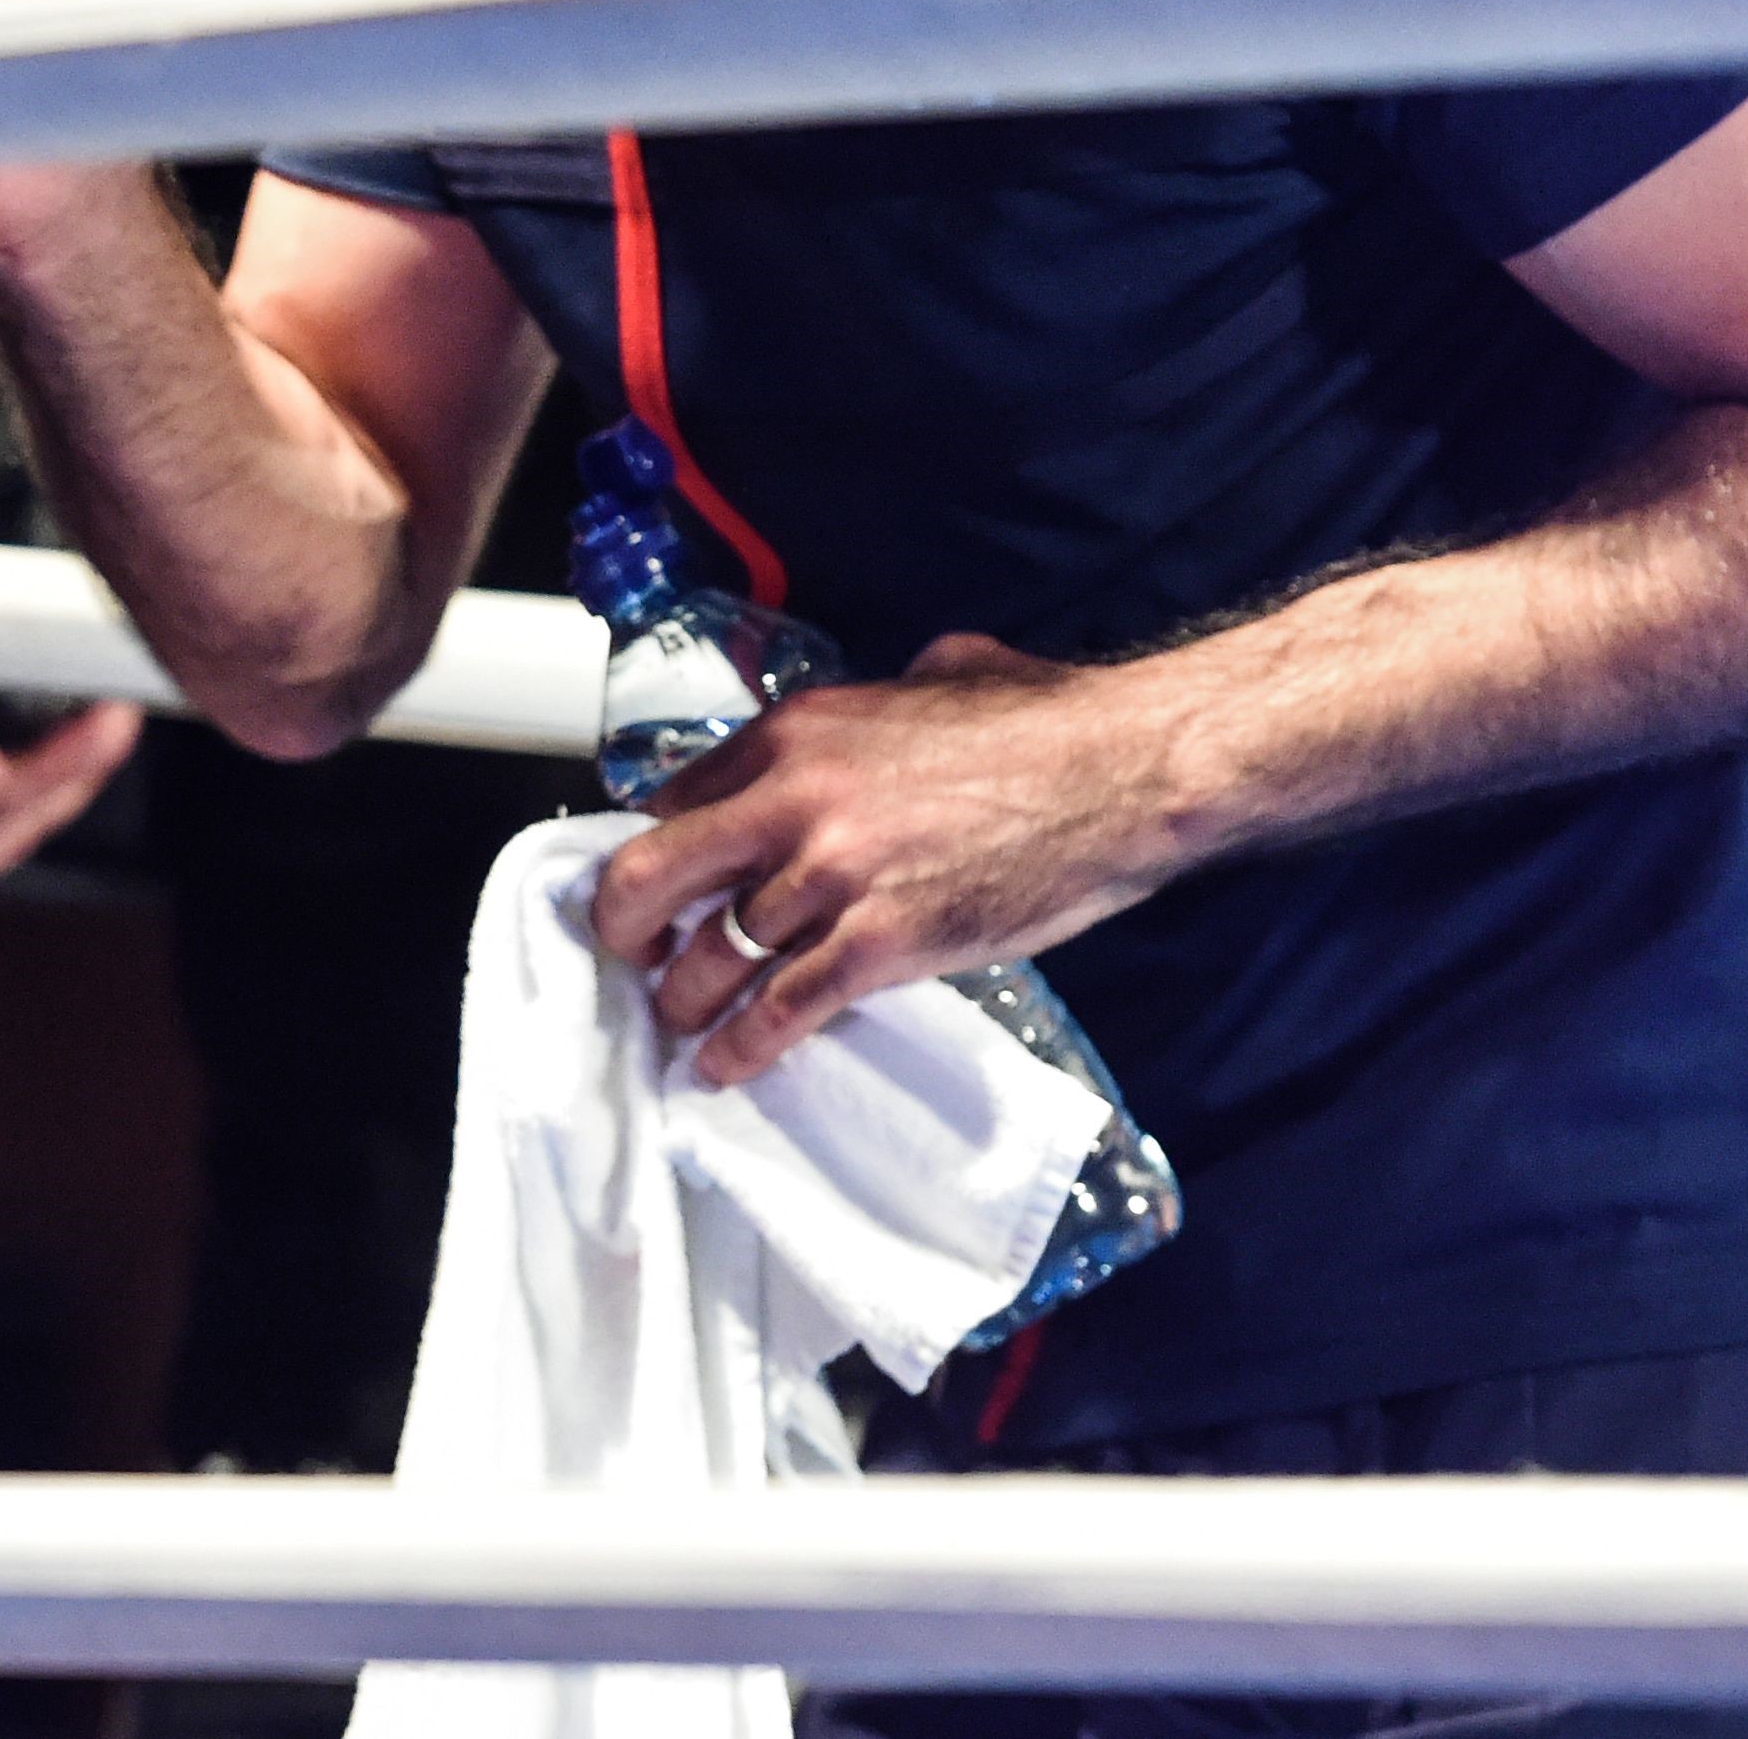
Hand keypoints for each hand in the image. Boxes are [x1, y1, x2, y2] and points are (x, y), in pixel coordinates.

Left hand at [584, 633, 1188, 1084]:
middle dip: (623, 927)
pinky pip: (783, 1008)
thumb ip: (877, 701)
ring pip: (712, 956)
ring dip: (682, 1002)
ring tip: (676, 1025)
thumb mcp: (932, 679)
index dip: (655, 847)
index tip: (655, 886)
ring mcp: (832, 878)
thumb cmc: (1042, 719)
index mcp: (794, 733)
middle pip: (653, 875)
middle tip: (626, 958)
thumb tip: (880, 710)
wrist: (1124, 773)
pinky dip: (743, 1047)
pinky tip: (722, 1068)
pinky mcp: (882, 945)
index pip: (673, 796)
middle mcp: (790, 802)